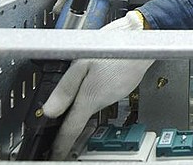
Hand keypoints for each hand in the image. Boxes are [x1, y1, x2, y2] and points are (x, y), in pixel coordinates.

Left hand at [42, 11, 152, 158]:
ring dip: (79, 113)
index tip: (55, 157)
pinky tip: (89, 89)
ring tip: (66, 119)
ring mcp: (112, 95)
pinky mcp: (118, 88)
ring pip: (89, 109)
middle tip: (56, 142)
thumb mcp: (82, 62)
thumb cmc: (115, 46)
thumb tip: (49, 110)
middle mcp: (102, 100)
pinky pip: (99, 98)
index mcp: (90, 97)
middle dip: (68, 132)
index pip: (71, 130)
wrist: (142, 39)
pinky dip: (90, 99)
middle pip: (80, 121)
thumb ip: (65, 87)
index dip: (60, 147)